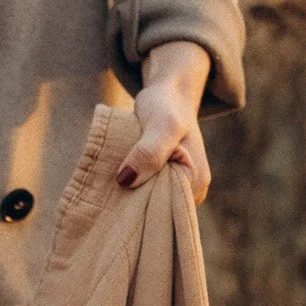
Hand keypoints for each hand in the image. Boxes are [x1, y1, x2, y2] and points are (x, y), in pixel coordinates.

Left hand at [118, 40, 211, 203]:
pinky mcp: (163, 182)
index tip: (118, 200)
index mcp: (196, 181)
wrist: (166, 94)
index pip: (168, 210)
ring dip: (130, 200)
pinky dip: (131, 192)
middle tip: (109, 199)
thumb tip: (125, 181)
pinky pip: (146, 194)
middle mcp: (190, 191)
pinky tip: (116, 189)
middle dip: (135, 208)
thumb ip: (149, 151)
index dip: (143, 209)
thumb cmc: (167, 105)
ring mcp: (176, 188)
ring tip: (111, 195)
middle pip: (159, 211)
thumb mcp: (161, 124)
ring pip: (150, 204)